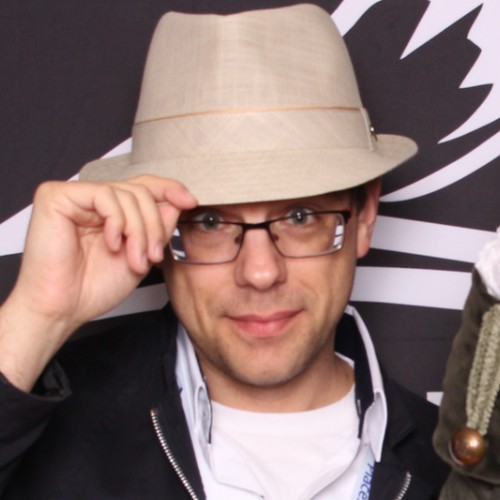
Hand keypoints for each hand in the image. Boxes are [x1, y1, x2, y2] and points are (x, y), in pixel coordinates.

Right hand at [0, 175, 196, 389]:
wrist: (62, 309)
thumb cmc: (93, 287)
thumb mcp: (141, 254)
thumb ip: (158, 227)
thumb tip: (176, 201)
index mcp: (109, 212)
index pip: (142, 187)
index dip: (168, 189)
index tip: (189, 201)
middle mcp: (91, 201)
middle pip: (140, 191)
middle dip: (154, 226)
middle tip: (152, 255)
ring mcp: (74, 196)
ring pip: (127, 194)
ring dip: (139, 231)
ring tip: (134, 259)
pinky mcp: (56, 197)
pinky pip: (104, 195)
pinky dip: (117, 221)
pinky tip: (112, 243)